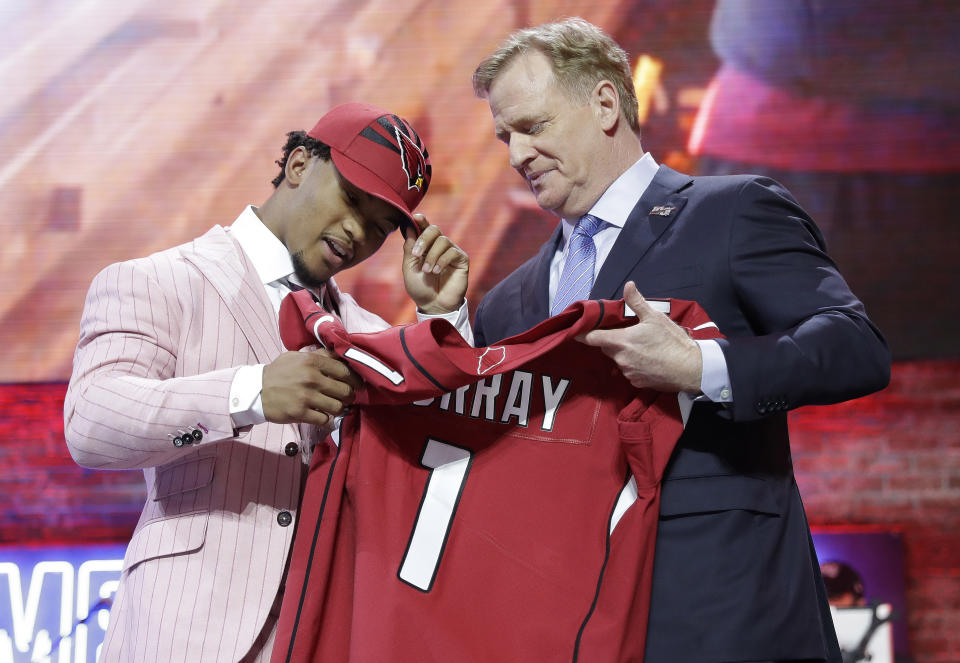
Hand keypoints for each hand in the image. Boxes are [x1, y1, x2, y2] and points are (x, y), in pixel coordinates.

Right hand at [261, 350, 360, 425]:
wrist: (256, 390)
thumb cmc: (279, 372)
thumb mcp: (297, 356)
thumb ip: (319, 355)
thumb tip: (341, 355)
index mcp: (312, 361)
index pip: (345, 371)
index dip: (355, 380)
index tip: (358, 385)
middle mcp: (311, 378)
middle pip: (345, 390)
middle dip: (349, 396)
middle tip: (347, 398)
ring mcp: (306, 396)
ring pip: (338, 407)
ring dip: (338, 408)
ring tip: (334, 406)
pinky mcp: (300, 412)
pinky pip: (325, 420)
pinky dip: (326, 419)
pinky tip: (321, 415)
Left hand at [402, 214, 468, 314]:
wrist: (433, 305)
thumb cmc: (421, 288)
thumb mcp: (409, 268)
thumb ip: (409, 248)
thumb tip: (408, 227)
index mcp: (425, 246)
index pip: (423, 228)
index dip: (420, 220)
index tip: (415, 217)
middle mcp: (439, 246)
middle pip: (434, 229)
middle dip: (424, 239)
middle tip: (417, 254)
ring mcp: (451, 252)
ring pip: (443, 240)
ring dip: (432, 256)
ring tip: (427, 271)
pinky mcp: (461, 260)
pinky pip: (452, 252)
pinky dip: (442, 261)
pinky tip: (437, 271)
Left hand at [578, 282, 702, 391]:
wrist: (690, 368)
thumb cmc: (672, 341)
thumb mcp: (655, 317)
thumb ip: (637, 302)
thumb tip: (628, 285)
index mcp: (622, 341)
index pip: (593, 338)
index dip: (583, 335)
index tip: (575, 332)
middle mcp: (621, 358)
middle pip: (607, 348)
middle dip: (613, 341)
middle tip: (629, 335)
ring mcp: (628, 373)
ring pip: (619, 360)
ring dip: (625, 354)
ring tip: (644, 348)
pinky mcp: (637, 383)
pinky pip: (629, 372)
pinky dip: (634, 366)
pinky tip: (649, 361)